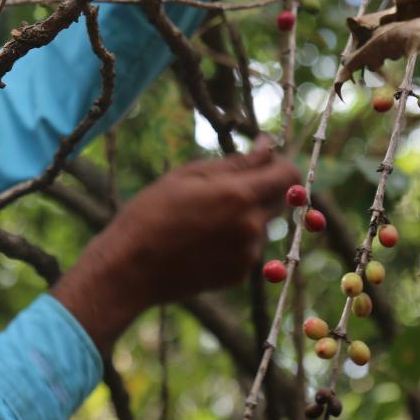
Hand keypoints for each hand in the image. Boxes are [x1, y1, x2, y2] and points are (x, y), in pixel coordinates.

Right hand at [52, 139, 300, 350]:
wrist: (129, 269)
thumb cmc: (151, 213)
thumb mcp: (189, 175)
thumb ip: (237, 161)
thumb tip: (267, 145)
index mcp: (240, 196)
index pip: (289, 175)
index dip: (281, 163)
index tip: (264, 159)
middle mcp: (251, 227)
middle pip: (281, 200)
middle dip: (264, 187)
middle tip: (227, 186)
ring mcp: (247, 255)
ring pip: (263, 224)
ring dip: (247, 215)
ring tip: (203, 218)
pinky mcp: (239, 274)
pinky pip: (248, 247)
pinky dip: (234, 239)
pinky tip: (201, 240)